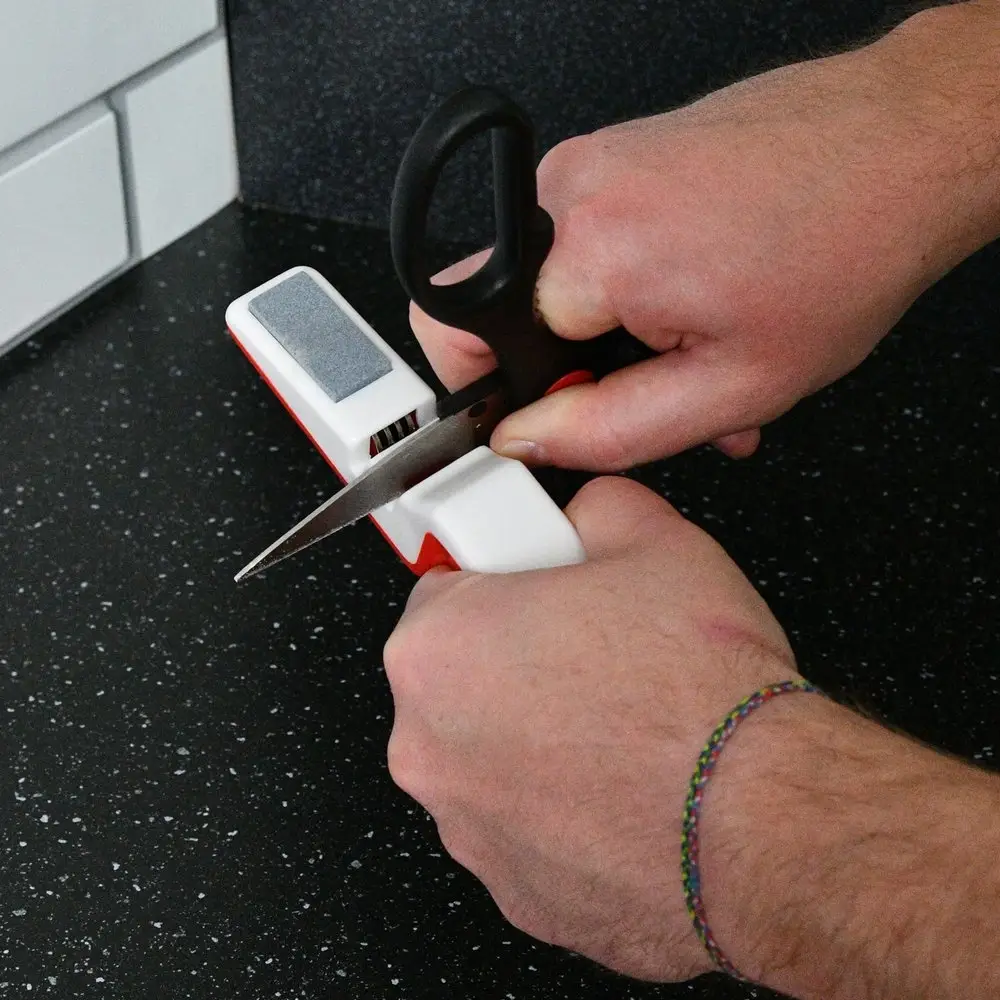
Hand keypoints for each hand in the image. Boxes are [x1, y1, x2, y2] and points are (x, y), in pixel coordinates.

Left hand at [382, 477, 800, 979]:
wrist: (764, 821)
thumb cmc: (702, 694)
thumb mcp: (655, 538)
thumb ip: (596, 509)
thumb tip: (590, 514)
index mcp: (437, 648)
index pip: (446, 586)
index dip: (508, 579)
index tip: (539, 591)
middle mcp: (429, 744)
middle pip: (462, 677)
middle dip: (519, 661)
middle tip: (593, 654)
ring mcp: (466, 826)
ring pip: (490, 757)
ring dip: (537, 739)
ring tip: (620, 725)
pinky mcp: (512, 890)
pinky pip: (525, 826)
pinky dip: (563, 807)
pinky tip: (623, 788)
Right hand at [412, 31, 996, 469]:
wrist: (901, 147)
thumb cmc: (846, 248)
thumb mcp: (733, 387)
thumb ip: (609, 430)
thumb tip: (526, 438)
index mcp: (594, 251)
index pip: (462, 340)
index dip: (507, 391)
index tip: (550, 404)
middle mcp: (576, 189)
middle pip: (505, 311)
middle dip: (566, 364)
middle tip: (644, 376)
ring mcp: (593, 159)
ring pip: (549, 281)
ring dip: (608, 327)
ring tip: (688, 336)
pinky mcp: (614, 150)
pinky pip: (581, 238)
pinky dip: (624, 282)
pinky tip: (690, 295)